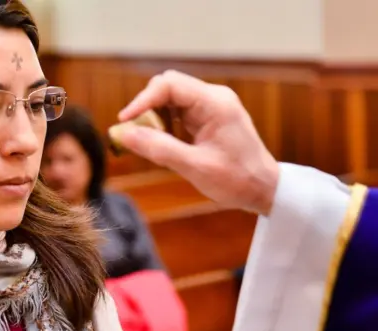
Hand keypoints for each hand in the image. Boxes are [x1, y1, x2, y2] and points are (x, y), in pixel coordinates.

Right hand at [117, 70, 278, 215]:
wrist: (264, 189)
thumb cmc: (236, 180)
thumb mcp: (195, 166)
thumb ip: (159, 149)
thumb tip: (124, 135)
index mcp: (215, 103)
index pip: (169, 85)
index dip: (142, 100)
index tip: (124, 121)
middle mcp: (213, 98)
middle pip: (168, 87)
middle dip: (147, 108)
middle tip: (135, 134)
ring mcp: (211, 106)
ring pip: (170, 99)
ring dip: (154, 117)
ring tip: (150, 142)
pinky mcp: (207, 117)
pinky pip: (178, 112)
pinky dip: (164, 124)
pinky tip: (163, 143)